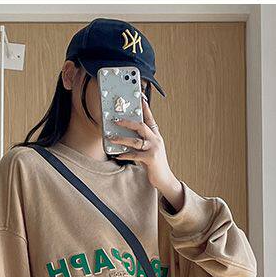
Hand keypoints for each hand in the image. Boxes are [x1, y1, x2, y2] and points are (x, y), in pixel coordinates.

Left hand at [109, 95, 183, 210]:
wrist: (164, 179)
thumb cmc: (155, 164)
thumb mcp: (150, 149)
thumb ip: (142, 141)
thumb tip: (127, 136)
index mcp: (156, 135)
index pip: (150, 118)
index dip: (145, 107)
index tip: (139, 97)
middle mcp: (156, 139)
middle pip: (141, 126)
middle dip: (127, 122)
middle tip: (116, 120)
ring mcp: (154, 149)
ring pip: (135, 141)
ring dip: (121, 139)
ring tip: (111, 138)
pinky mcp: (151, 159)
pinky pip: (135, 155)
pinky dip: (125, 155)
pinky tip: (117, 155)